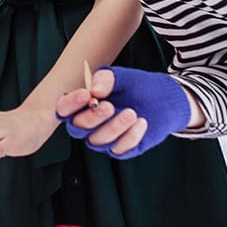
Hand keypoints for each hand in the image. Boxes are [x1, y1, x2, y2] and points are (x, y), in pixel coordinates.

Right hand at [54, 66, 189, 158]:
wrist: (163, 98)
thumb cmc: (136, 86)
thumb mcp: (121, 77)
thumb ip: (106, 78)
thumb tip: (94, 89)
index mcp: (82, 104)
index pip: (64, 108)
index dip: (70, 104)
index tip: (85, 94)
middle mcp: (89, 124)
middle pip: (77, 128)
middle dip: (92, 118)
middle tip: (110, 106)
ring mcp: (104, 138)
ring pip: (97, 141)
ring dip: (114, 127)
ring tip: (132, 112)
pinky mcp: (121, 148)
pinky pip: (119, 149)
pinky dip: (130, 136)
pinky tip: (142, 122)